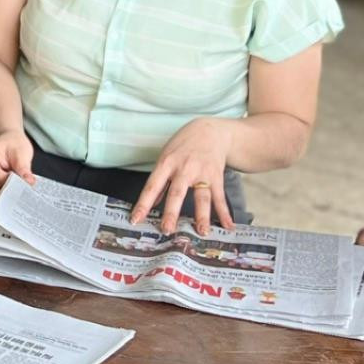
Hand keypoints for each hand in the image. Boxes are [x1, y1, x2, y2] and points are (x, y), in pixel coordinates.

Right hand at [0, 129, 36, 195]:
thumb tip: (29, 183)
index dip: (9, 184)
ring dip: (9, 198)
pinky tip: (18, 197)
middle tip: (27, 194)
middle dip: (10, 193)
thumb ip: (23, 168)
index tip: (24, 186)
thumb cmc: (13, 144)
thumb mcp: (21, 152)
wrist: (8, 142)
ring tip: (24, 195)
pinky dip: (7, 199)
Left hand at [132, 118, 236, 234]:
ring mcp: (202, 173)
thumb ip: (160, 181)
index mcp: (166, 163)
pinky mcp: (216, 176)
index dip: (143, 204)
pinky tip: (227, 226)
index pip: (152, 186)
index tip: (135, 219)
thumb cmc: (184, 145)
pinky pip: (219, 197)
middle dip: (171, 213)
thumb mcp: (166, 157)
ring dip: (202, 216)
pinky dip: (224, 213)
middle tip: (166, 229)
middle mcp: (184, 169)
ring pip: (201, 197)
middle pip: (177, 193)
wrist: (210, 131)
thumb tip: (152, 203)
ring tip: (201, 232)